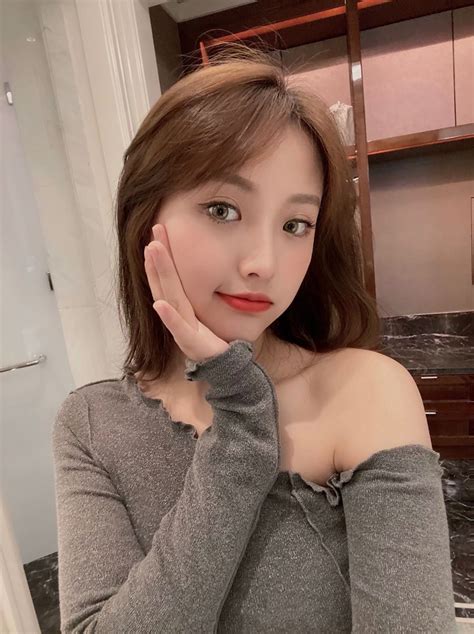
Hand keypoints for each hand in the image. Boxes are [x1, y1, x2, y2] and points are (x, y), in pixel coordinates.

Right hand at [144, 223, 229, 362]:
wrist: (225, 367)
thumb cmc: (213, 341)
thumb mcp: (207, 312)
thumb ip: (199, 294)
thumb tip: (204, 268)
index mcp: (181, 307)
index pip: (168, 277)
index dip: (161, 256)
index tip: (158, 232)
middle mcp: (177, 316)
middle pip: (165, 282)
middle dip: (158, 256)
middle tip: (154, 231)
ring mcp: (182, 329)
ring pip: (168, 298)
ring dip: (159, 274)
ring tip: (152, 251)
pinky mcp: (191, 344)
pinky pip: (178, 328)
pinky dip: (168, 317)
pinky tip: (160, 304)